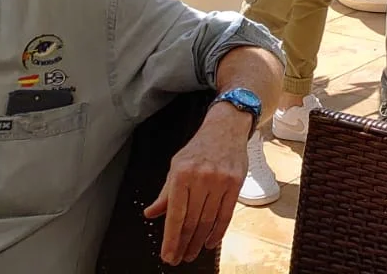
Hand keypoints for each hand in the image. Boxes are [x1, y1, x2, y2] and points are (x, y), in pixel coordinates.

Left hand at [145, 105, 248, 263]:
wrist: (226, 128)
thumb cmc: (199, 148)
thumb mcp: (176, 166)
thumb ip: (165, 193)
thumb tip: (151, 214)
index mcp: (182, 175)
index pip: (175, 215)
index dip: (171, 239)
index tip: (168, 255)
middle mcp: (202, 178)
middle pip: (192, 221)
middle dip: (184, 244)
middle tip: (179, 258)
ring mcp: (221, 181)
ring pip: (208, 220)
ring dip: (199, 241)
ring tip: (192, 253)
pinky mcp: (236, 183)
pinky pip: (226, 214)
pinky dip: (218, 231)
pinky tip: (210, 242)